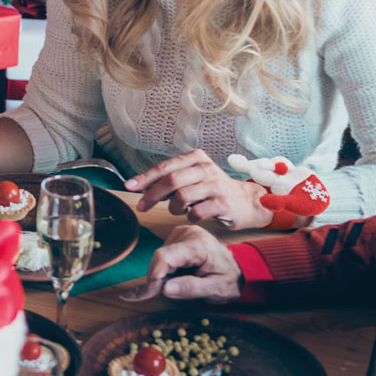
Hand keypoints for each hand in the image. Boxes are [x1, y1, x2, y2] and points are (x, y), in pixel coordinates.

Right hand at [122, 225, 243, 301]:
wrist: (239, 269)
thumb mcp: (216, 290)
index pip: (165, 257)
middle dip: (158, 279)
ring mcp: (182, 232)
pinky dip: (166, 269)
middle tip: (167, 294)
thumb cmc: (229, 280)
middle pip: (160, 258)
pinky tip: (178, 275)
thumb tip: (165, 289)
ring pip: (159, 258)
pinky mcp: (177, 236)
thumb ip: (192, 289)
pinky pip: (163, 255)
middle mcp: (188, 233)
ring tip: (180, 283)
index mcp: (199, 245)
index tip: (147, 295)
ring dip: (162, 275)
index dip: (153, 277)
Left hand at [125, 149, 271, 228]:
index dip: (145, 177)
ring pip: (182, 196)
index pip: (165, 167)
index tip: (128, 186)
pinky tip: (192, 216)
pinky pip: (196, 212)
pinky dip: (189, 217)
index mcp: (196, 159)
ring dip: (172, 207)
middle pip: (171, 180)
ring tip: (175, 210)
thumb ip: (170, 180)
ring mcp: (216, 185)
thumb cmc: (213, 190)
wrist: (247, 202)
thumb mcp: (193, 178)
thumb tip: (141, 187)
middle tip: (142, 206)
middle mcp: (206, 169)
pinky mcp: (224, 203)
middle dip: (152, 195)